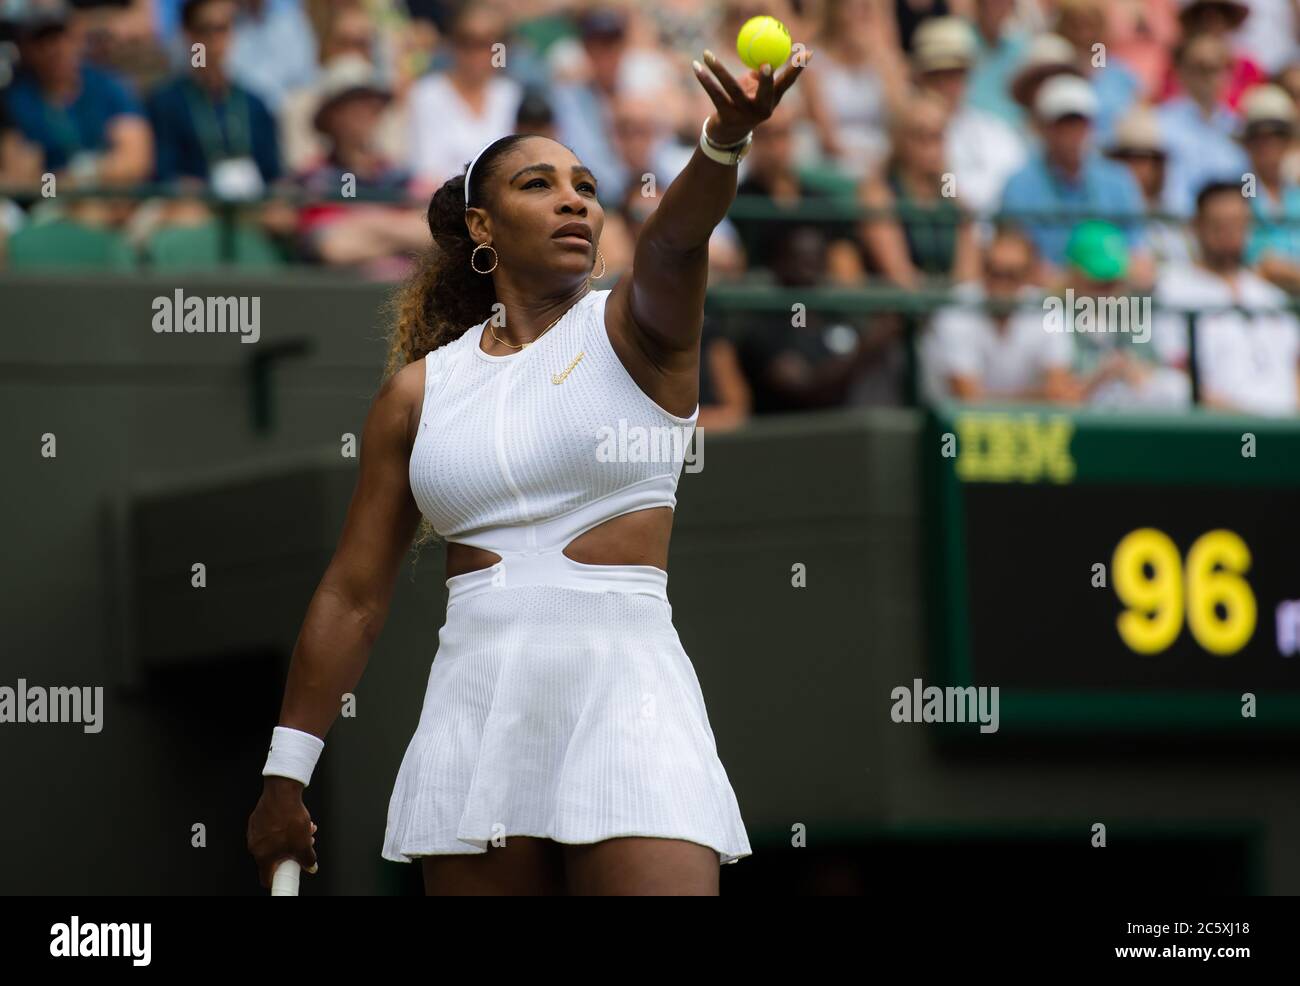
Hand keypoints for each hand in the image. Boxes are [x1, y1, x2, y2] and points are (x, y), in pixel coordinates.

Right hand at [247, 775, 317, 888]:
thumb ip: (307, 859)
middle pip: (274, 858)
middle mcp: (255, 846)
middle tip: (302, 847)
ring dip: (289, 840)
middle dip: (291, 854)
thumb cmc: (288, 817)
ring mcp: (255, 832)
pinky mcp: (257, 820)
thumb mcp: (303, 843)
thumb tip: (311, 866)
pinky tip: (295, 821)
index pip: (267, 878)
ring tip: (304, 831)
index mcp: (264, 856)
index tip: (286, 878)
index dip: (279, 880)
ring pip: (274, 842)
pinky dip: (282, 829)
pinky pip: (270, 830)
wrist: (282, 793)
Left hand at [691, 47, 810, 145]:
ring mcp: (743, 114)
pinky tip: (696, 67)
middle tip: (765, 64)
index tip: (807, 52)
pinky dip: (705, 79)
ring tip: (707, 54)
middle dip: (767, 79)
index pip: (787, 82)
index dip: (797, 68)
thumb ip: (762, 76)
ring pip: (731, 88)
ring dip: (718, 69)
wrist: (728, 135)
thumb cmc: (745, 106)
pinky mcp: (726, 117)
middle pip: (766, 91)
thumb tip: (765, 60)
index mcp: (771, 101)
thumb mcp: (757, 92)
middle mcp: (761, 110)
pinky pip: (714, 93)